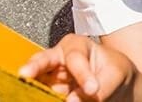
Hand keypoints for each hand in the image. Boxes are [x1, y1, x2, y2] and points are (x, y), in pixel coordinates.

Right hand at [19, 34, 136, 101]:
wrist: (114, 85)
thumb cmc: (113, 72)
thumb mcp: (115, 75)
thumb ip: (99, 86)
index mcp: (75, 46)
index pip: (75, 58)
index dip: (82, 74)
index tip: (93, 89)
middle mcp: (56, 59)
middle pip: (41, 61)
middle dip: (33, 67)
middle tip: (25, 74)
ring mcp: (48, 78)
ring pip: (36, 82)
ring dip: (35, 89)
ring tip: (36, 95)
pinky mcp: (46, 93)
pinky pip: (39, 95)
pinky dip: (39, 98)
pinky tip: (40, 99)